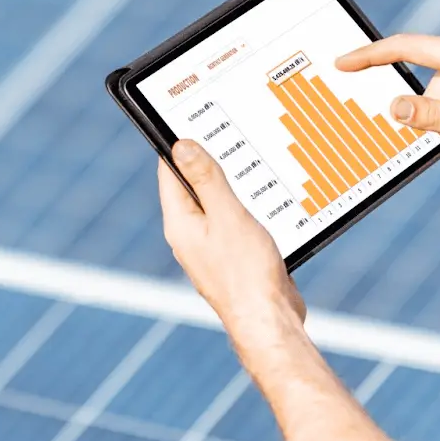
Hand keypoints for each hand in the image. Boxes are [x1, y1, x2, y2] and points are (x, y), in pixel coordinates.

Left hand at [158, 140, 306, 336]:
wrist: (269, 321)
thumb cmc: (246, 272)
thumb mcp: (227, 216)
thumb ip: (207, 180)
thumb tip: (181, 146)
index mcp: (180, 223)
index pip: (170, 171)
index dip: (180, 143)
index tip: (195, 119)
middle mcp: (190, 235)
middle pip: (194, 186)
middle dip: (211, 161)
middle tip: (230, 134)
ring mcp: (212, 248)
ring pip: (219, 204)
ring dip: (234, 185)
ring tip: (252, 162)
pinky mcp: (234, 257)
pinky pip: (236, 222)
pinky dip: (248, 207)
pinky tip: (267, 199)